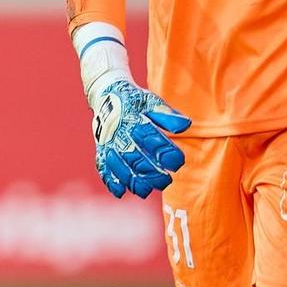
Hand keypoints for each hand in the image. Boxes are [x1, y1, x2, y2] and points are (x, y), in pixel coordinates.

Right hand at [91, 78, 192, 198]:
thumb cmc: (134, 101)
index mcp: (134, 119)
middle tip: (165, 182)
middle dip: (149, 171)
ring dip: (131, 179)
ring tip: (145, 191)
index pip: (150, 137)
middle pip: (134, 156)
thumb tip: (185, 125)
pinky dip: (110, 180)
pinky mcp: (101, 150)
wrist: (104, 94)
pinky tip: (120, 192)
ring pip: (118, 164)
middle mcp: (119, 132)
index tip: (177, 163)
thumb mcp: (150, 102)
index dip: (164, 151)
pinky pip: (103, 166)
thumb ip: (167, 115)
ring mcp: (108, 142)